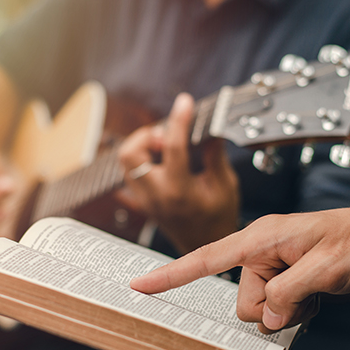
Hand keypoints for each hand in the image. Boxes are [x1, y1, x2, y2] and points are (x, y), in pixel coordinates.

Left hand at [117, 93, 239, 253]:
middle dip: (145, 135)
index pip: (172, 146)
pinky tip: (156, 160)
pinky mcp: (141, 202)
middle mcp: (156, 194)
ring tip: (163, 146)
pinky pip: (127, 176)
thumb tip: (211, 127)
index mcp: (179, 190)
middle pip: (129, 153)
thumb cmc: (218, 219)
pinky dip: (138, 162)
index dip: (179, 119)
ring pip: (124, 163)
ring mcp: (145, 199)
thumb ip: (214, 154)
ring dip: (141, 147)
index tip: (185, 103)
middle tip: (166, 135)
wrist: (205, 246)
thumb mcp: (225, 185)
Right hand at [131, 202, 349, 332]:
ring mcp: (272, 265)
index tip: (139, 284)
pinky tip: (315, 296)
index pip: (206, 259)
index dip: (171, 274)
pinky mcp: (284, 277)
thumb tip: (266, 316)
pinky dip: (294, 309)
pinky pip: (275, 307)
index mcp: (261, 238)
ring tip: (316, 292)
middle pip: (241, 300)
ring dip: (286, 310)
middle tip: (305, 296)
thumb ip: (289, 293)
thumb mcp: (326, 269)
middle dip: (271, 308)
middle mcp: (260, 251)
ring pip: (259, 308)